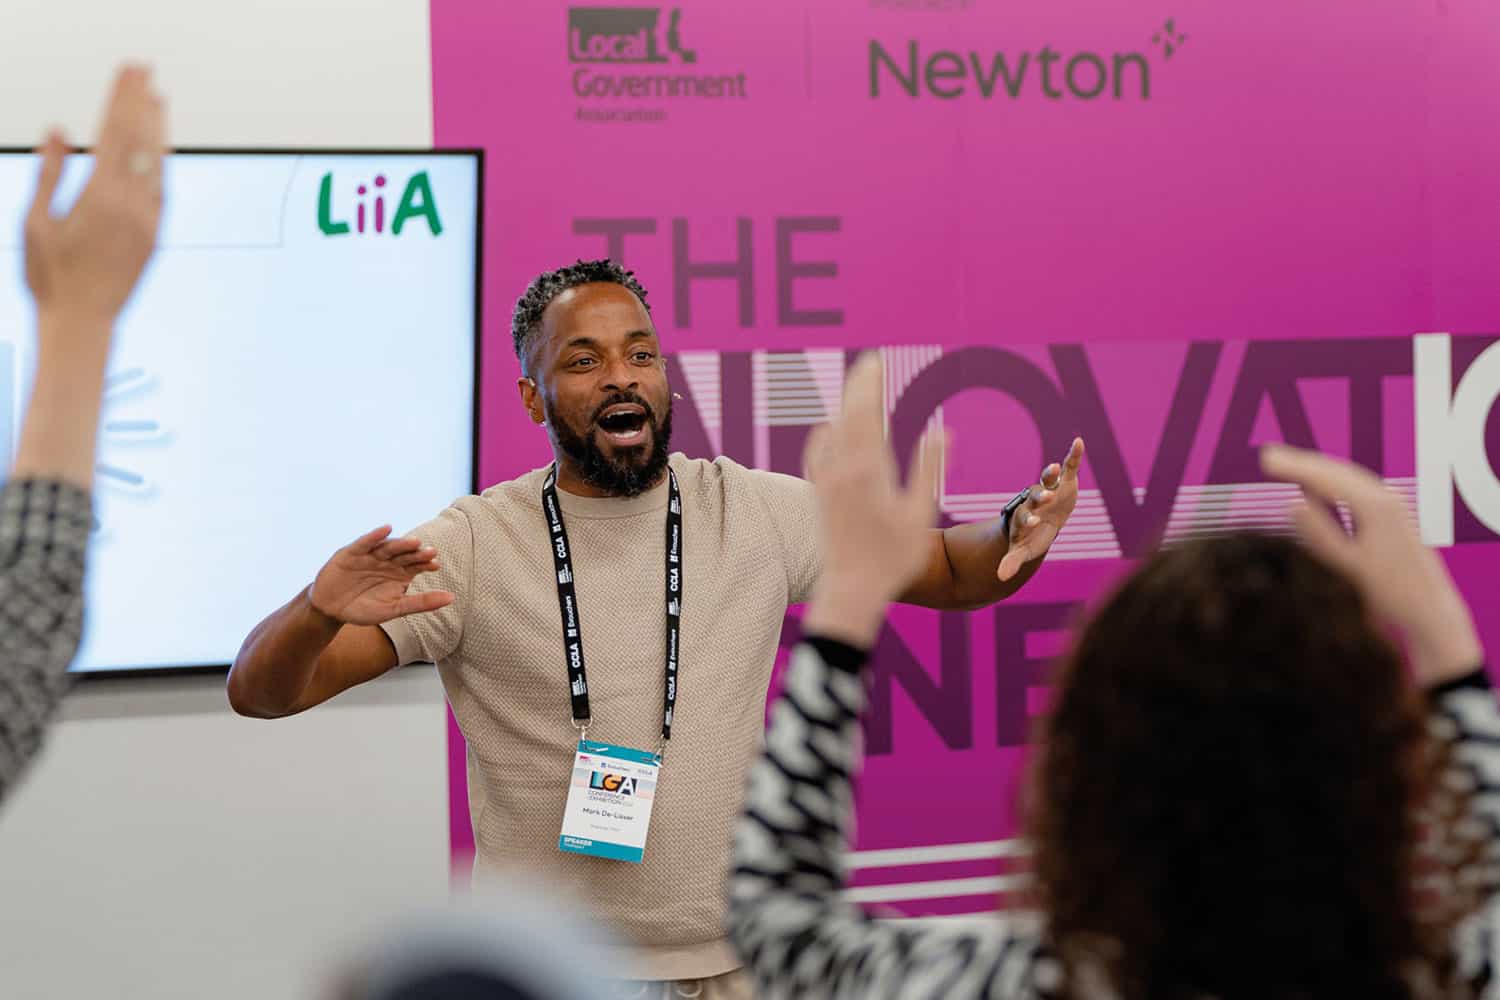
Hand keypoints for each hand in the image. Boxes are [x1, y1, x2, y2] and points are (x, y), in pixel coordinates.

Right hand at [25, 65, 164, 334]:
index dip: (122, 99)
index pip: (115, 134)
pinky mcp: (155, 236)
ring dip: (157, 128)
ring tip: (158, 98)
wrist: (84, 322)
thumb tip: (60, 131)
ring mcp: (149, 221)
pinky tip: (160, 147)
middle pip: (141, 142)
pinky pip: (162, 190)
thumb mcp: (36, 221)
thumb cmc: (50, 276)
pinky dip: (161, 163)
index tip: (127, 72)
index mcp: (101, 198)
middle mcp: (133, 206)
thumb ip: (50, 174)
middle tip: (145, 69)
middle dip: (141, 102)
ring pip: (158, 164)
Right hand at [308, 525, 454, 626]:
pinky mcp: (352, 553)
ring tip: (414, 542)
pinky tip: (386, 529)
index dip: (425, 563)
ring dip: (400, 543)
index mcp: (399, 573)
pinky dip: (374, 536)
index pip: (416, 565)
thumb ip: (421, 603)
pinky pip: (364, 542)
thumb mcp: (394, 608)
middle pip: (404, 554)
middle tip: (430, 551)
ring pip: (387, 547)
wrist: (331, 610)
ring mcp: (370, 555)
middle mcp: (387, 561)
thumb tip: (452, 598)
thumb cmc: (364, 608)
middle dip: (416, 552)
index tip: (435, 564)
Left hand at [802, 353, 944, 645]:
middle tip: (868, 362)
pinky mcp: (819, 495)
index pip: (868, 413)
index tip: (875, 360)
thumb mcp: (920, 513)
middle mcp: (842, 469)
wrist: (851, 588)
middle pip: (848, 415)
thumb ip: (928, 469)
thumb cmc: (893, 558)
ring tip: (857, 389)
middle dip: (858, 386)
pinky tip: (830, 428)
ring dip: (845, 407)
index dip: (870, 384)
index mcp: (869, 470)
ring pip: (832, 432)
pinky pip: (817, 453)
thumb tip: (943, 432)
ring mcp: (826, 481)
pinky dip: (825, 434)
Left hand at [998, 437, 1085, 581]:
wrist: (1042, 522)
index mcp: (1025, 517)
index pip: (1025, 518)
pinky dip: (1073, 455)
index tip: (1032, 523)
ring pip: (1048, 479)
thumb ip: (1012, 560)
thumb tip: (1000, 578)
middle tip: (1045, 496)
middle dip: (1040, 497)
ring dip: (1051, 474)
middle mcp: (1035, 500)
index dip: (1029, 520)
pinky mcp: (1064, 482)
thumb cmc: (1031, 537)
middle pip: (1035, 497)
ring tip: (1054, 467)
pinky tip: (1078, 442)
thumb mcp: (1023, 549)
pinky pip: (1068, 466)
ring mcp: (1049, 489)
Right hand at [1260, 443, 1482, 686]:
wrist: (1430, 609)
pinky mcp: (1392, 515)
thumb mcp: (1349, 567)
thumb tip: (1292, 502)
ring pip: (1347, 478)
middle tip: (1269, 456)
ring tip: (1287, 465)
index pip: (1326, 479)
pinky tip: (1319, 487)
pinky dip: (1331, 482)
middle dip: (1302, 462)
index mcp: (1375, 507)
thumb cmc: (1389, 593)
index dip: (1294, 467)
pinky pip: (1356, 488)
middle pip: (1337, 471)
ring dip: (1317, 470)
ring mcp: (1392, 505)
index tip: (1266, 459)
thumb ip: (1321, 534)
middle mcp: (1386, 498)